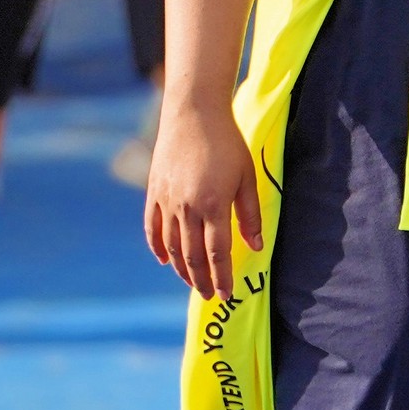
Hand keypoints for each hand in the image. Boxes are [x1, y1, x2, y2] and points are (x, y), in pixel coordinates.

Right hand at [143, 97, 264, 301]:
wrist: (193, 113)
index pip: (217, 253)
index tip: (227, 295)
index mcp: (213, 205)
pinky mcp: (154, 191)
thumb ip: (250, 214)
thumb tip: (256, 246)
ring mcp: (167, 201)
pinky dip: (157, 247)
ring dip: (182, 269)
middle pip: (192, 256)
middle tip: (211, 296)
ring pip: (171, 246)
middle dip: (202, 281)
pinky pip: (152, 227)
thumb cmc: (227, 143)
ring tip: (193, 283)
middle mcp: (186, 208)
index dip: (222, 277)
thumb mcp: (246, 177)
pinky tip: (164, 260)